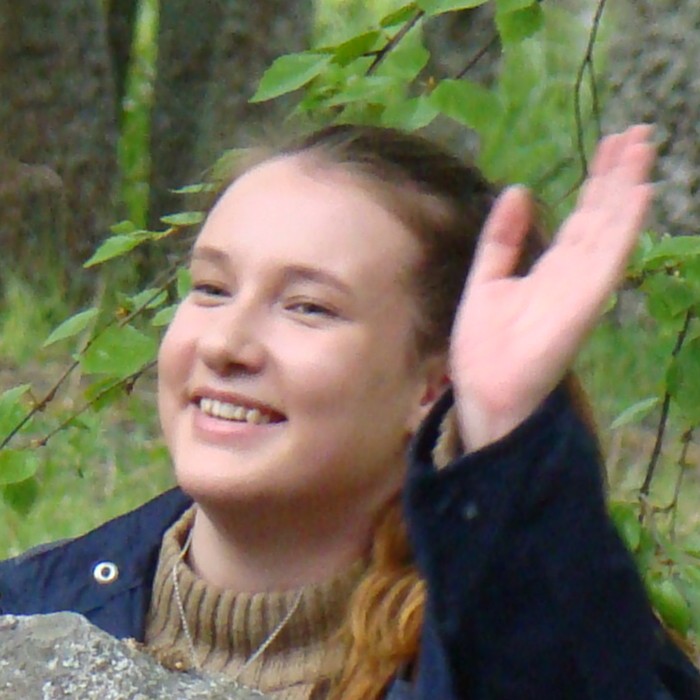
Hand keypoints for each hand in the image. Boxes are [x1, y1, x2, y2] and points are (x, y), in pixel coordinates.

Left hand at [450, 125, 655, 450]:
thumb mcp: (486, 280)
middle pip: (601, 215)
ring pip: (610, 227)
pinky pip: (609, 257)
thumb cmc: (486, 346)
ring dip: (627, 187)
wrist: (484, 389)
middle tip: (637, 132)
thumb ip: (502, 238)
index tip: (610, 145)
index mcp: (552, 270)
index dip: (596, 182)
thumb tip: (518, 190)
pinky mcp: (585, 301)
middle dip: (618, 174)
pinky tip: (638, 191)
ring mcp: (583, 286)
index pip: (582, 217)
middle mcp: (573, 274)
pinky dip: (624, 224)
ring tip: (642, 145)